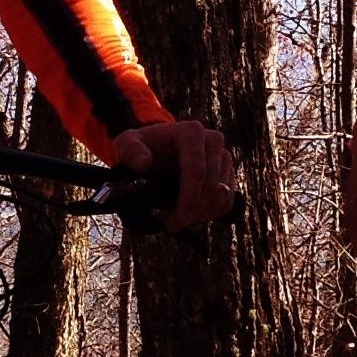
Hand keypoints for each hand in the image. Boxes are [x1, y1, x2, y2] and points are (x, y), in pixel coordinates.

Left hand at [111, 120, 237, 232]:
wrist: (157, 147)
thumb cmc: (142, 146)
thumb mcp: (128, 144)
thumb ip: (130, 150)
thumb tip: (143, 163)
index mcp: (191, 132)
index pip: (196, 172)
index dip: (187, 201)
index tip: (173, 222)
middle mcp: (213, 140)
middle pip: (211, 187)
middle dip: (192, 212)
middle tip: (172, 224)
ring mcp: (224, 156)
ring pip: (221, 196)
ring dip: (201, 214)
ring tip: (178, 217)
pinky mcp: (228, 171)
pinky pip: (227, 200)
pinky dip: (211, 213)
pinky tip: (191, 214)